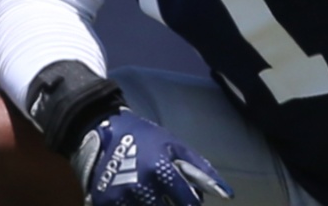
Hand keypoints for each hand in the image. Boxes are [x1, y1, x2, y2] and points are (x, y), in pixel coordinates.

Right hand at [70, 108, 231, 205]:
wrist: (100, 129)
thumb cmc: (143, 138)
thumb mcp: (174, 146)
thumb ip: (201, 171)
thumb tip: (227, 194)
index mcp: (161, 170)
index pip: (188, 203)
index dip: (191, 204)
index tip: (188, 201)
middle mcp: (142, 186)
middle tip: (168, 197)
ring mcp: (121, 196)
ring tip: (154, 197)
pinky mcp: (105, 203)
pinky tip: (139, 200)